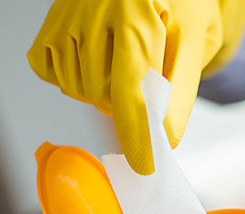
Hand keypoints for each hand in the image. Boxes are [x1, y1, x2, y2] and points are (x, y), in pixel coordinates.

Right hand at [28, 0, 244, 174]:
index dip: (137, 133)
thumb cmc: (183, 3)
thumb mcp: (196, 41)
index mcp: (136, 10)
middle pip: (101, 94)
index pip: (130, 88)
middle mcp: (93, 9)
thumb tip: (164, 140)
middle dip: (126, 102)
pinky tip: (97, 58)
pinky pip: (53, 75)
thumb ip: (180, 91)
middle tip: (147, 78)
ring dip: (102, 91)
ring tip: (124, 61)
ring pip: (76, 89)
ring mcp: (65, 16)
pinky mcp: (48, 23)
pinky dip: (74, 78)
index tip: (144, 165)